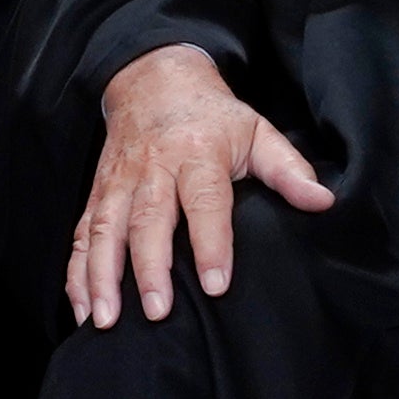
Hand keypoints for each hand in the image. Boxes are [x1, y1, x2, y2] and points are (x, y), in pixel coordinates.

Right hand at [67, 44, 337, 327]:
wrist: (152, 80)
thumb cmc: (211, 117)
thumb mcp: (256, 132)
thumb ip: (288, 169)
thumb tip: (323, 201)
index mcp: (197, 153)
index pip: (204, 200)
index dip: (211, 242)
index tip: (217, 284)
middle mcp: (152, 169)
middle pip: (147, 221)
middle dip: (149, 268)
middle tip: (158, 311)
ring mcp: (119, 183)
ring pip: (103, 231)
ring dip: (101, 277)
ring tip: (104, 319)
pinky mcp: (97, 194)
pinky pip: (80, 235)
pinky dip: (76, 273)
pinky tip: (80, 308)